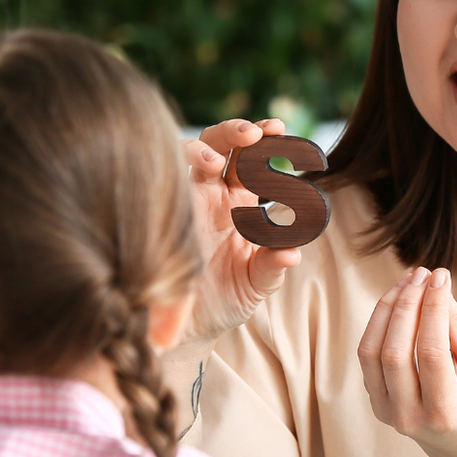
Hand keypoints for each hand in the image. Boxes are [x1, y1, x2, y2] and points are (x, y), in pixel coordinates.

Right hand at [181, 118, 304, 340]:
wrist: (188, 327)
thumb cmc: (224, 301)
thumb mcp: (256, 284)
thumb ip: (273, 266)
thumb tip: (293, 252)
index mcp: (239, 203)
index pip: (252, 159)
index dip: (265, 140)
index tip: (280, 129)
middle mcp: (212, 195)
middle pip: (221, 145)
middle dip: (236, 132)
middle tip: (255, 133)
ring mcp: (185, 201)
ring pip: (190, 155)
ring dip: (205, 147)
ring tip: (217, 161)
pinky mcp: (164, 214)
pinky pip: (162, 180)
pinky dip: (176, 170)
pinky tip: (194, 176)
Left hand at [359, 267, 456, 456]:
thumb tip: (434, 287)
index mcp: (444, 410)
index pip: (432, 353)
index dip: (434, 310)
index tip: (441, 277)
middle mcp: (409, 416)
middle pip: (395, 352)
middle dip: (407, 306)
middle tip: (422, 274)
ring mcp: (385, 411)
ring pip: (372, 352)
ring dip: (388, 309)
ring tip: (408, 281)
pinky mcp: (373, 400)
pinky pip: (366, 355)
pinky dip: (377, 322)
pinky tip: (395, 301)